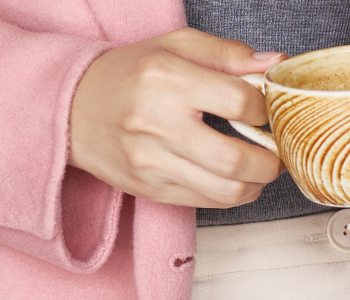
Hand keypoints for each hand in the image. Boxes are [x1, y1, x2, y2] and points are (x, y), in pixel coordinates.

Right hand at [69, 29, 284, 208]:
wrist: (72, 111)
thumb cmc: (127, 75)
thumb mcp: (174, 47)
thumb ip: (227, 55)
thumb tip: (276, 66)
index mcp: (167, 79)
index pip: (238, 101)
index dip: (265, 108)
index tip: (267, 110)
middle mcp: (158, 124)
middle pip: (235, 159)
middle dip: (270, 161)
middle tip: (276, 152)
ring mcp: (153, 163)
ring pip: (224, 190)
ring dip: (255, 184)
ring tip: (261, 170)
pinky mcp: (150, 190)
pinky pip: (205, 202)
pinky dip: (230, 195)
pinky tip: (234, 179)